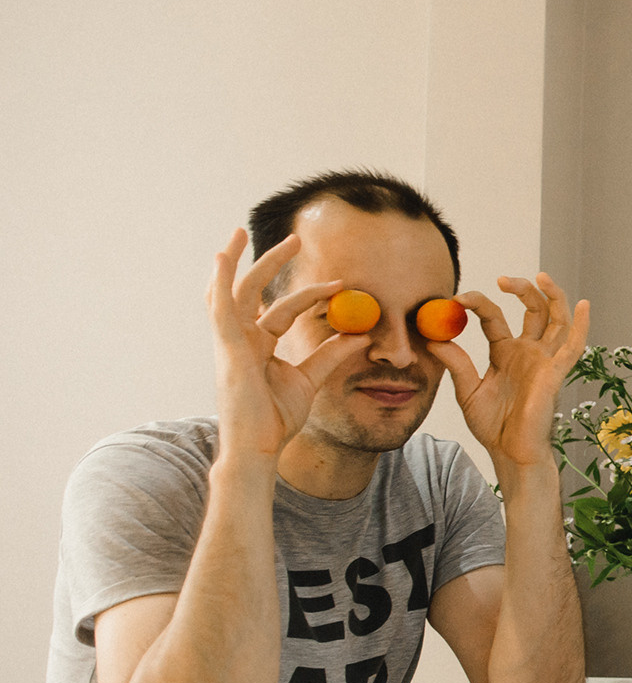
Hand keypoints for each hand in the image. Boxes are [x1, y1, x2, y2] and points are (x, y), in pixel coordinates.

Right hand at [207, 229, 366, 459]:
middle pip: (252, 292)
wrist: (260, 449)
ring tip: (241, 233)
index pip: (281, 310)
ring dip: (238, 262)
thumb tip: (361, 334)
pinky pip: (221, 310)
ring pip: (232, 293)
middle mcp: (239, 340)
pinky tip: (220, 259)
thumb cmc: (276, 420)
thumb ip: (331, 355)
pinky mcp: (228, 350)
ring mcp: (230, 344)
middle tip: (295, 239)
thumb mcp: (310, 380)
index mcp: (256, 346)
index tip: (340, 285)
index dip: (309, 295)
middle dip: (269, 263)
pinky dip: (218, 283)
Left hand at [429, 273, 591, 470]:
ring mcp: (544, 361)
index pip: (494, 318)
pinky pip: (573, 347)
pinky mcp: (555, 373)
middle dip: (521, 289)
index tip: (458, 299)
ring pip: (556, 319)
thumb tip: (432, 337)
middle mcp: (528, 352)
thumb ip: (455, 362)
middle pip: (533, 309)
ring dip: (552, 296)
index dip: (479, 304)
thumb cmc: (492, 426)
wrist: (509, 453)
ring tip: (539, 277)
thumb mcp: (466, 390)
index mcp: (506, 353)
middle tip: (501, 279)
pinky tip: (584, 306)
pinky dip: (582, 325)